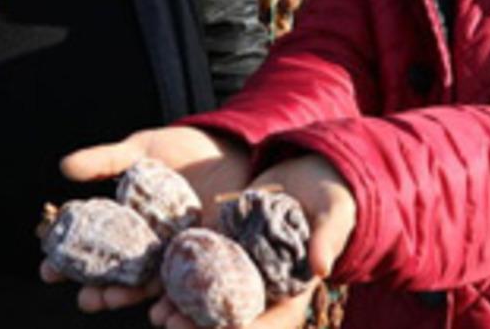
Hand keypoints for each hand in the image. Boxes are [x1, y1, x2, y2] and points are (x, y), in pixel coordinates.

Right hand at [42, 126, 251, 311]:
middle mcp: (149, 246)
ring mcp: (176, 254)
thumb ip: (104, 161)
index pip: (91, 249)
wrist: (230, 146)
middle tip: (85, 298)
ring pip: (148, 285)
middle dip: (98, 292)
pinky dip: (173, 299)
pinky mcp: (206, 256)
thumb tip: (63, 168)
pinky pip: (188, 282)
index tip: (48, 270)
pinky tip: (161, 310)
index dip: (67, 263)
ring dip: (130, 298)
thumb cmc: (182, 148)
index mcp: (127, 225)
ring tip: (115, 302)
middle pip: (117, 276)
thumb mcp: (140, 150)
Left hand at [148, 154, 355, 328]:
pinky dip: (179, 278)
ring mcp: (242, 268)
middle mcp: (265, 286)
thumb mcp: (334, 215)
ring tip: (156, 314)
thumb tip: (321, 267)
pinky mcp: (226, 246)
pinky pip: (200, 267)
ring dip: (183, 309)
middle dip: (201, 327)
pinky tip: (155, 283)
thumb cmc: (332, 197)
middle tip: (171, 325)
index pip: (272, 322)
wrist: (309, 174)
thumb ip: (327, 239)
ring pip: (210, 298)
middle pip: (232, 318)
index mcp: (295, 289)